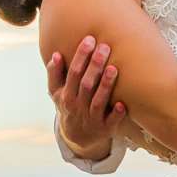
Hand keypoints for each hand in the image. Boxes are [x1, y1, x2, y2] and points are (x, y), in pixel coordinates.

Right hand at [48, 35, 124, 159]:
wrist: (77, 137)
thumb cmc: (69, 105)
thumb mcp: (56, 92)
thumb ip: (55, 73)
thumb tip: (56, 54)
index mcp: (66, 95)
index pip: (73, 73)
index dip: (81, 56)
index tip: (90, 39)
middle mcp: (77, 106)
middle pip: (86, 85)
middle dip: (95, 66)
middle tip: (105, 47)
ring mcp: (91, 118)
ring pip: (98, 101)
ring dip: (105, 86)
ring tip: (113, 69)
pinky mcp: (105, 129)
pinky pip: (111, 122)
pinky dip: (116, 114)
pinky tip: (122, 104)